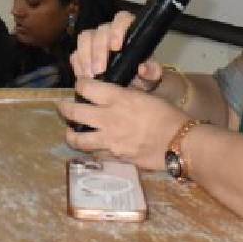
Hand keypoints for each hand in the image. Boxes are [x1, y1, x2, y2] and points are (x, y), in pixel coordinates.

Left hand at [58, 78, 188, 170]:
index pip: (86, 87)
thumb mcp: (146, 95)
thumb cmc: (168, 115)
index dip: (80, 84)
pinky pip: (95, 153)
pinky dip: (91, 150)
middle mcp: (108, 117)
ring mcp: (109, 139)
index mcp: (117, 97)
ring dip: (70, 134)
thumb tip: (114, 94)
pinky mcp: (114, 157)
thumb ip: (126, 95)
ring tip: (70, 132)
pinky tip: (93, 148)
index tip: (80, 85)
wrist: (179, 142)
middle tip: (63, 107)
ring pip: (77, 138)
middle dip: (64, 108)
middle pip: (74, 112)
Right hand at [69, 11, 163, 90]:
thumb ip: (152, 72)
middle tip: (99, 70)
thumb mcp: (152, 76)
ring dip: (85, 56)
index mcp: (129, 31)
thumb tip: (143, 68)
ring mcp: (95, 41)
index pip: (122, 19)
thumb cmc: (143, 76)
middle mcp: (110, 32)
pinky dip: (78, 65)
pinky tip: (83, 77)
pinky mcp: (83, 54)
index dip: (117, 30)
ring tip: (90, 76)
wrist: (131, 88)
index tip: (116, 48)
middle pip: (100, 31)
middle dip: (98, 50)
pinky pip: (75, 54)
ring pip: (85, 38)